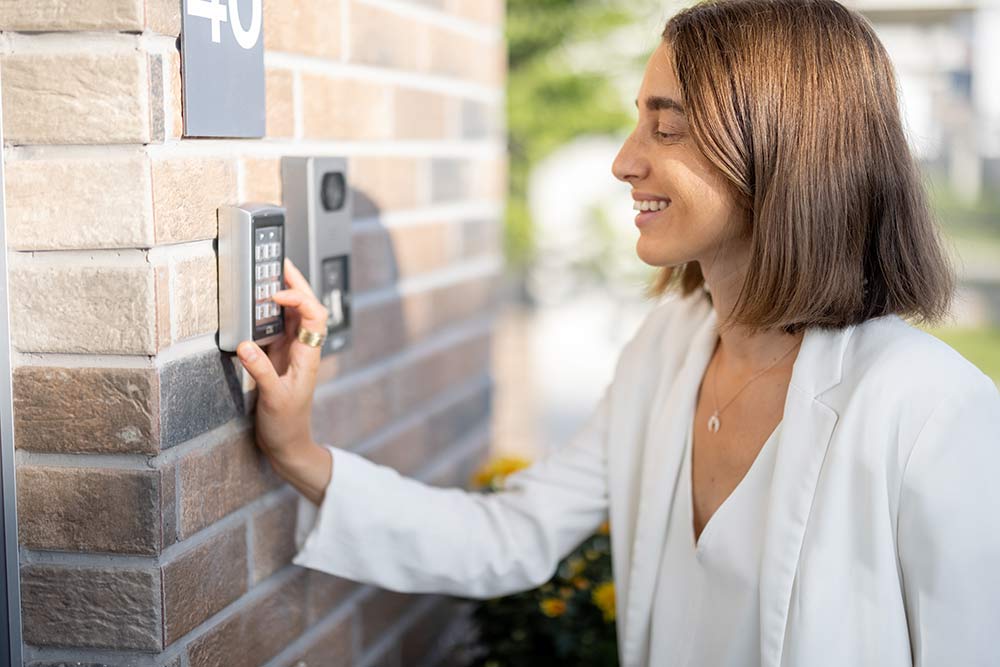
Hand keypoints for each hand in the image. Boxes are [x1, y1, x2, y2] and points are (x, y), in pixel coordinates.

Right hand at [236, 257, 331, 503]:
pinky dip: (268, 313)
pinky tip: (256, 304)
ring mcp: (291, 353)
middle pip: (307, 308)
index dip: (299, 299)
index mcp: (308, 355)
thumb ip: (260, 371)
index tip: (276, 294)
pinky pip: (277, 328)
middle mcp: (303, 350)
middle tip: (280, 262)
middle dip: (296, 284)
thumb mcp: (273, 399)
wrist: (288, 445)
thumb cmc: (287, 425)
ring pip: (293, 315)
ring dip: (284, 294)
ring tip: (269, 273)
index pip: (314, 316)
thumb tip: (245, 344)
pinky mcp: (278, 358)